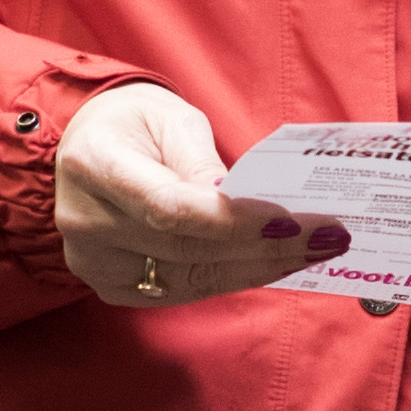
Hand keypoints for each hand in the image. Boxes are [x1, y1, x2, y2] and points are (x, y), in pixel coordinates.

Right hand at [51, 81, 318, 308]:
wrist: (88, 145)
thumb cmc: (135, 124)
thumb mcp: (172, 120)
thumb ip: (204, 163)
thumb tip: (246, 204)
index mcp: (94, 164)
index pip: (170, 206)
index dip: (234, 220)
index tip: (292, 221)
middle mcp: (85, 220)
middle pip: (186, 248)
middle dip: (264, 246)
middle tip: (326, 236)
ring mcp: (93, 262)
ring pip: (191, 278)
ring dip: (259, 267)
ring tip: (315, 251)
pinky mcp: (111, 286)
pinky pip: (183, 290)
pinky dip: (234, 277)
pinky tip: (275, 264)